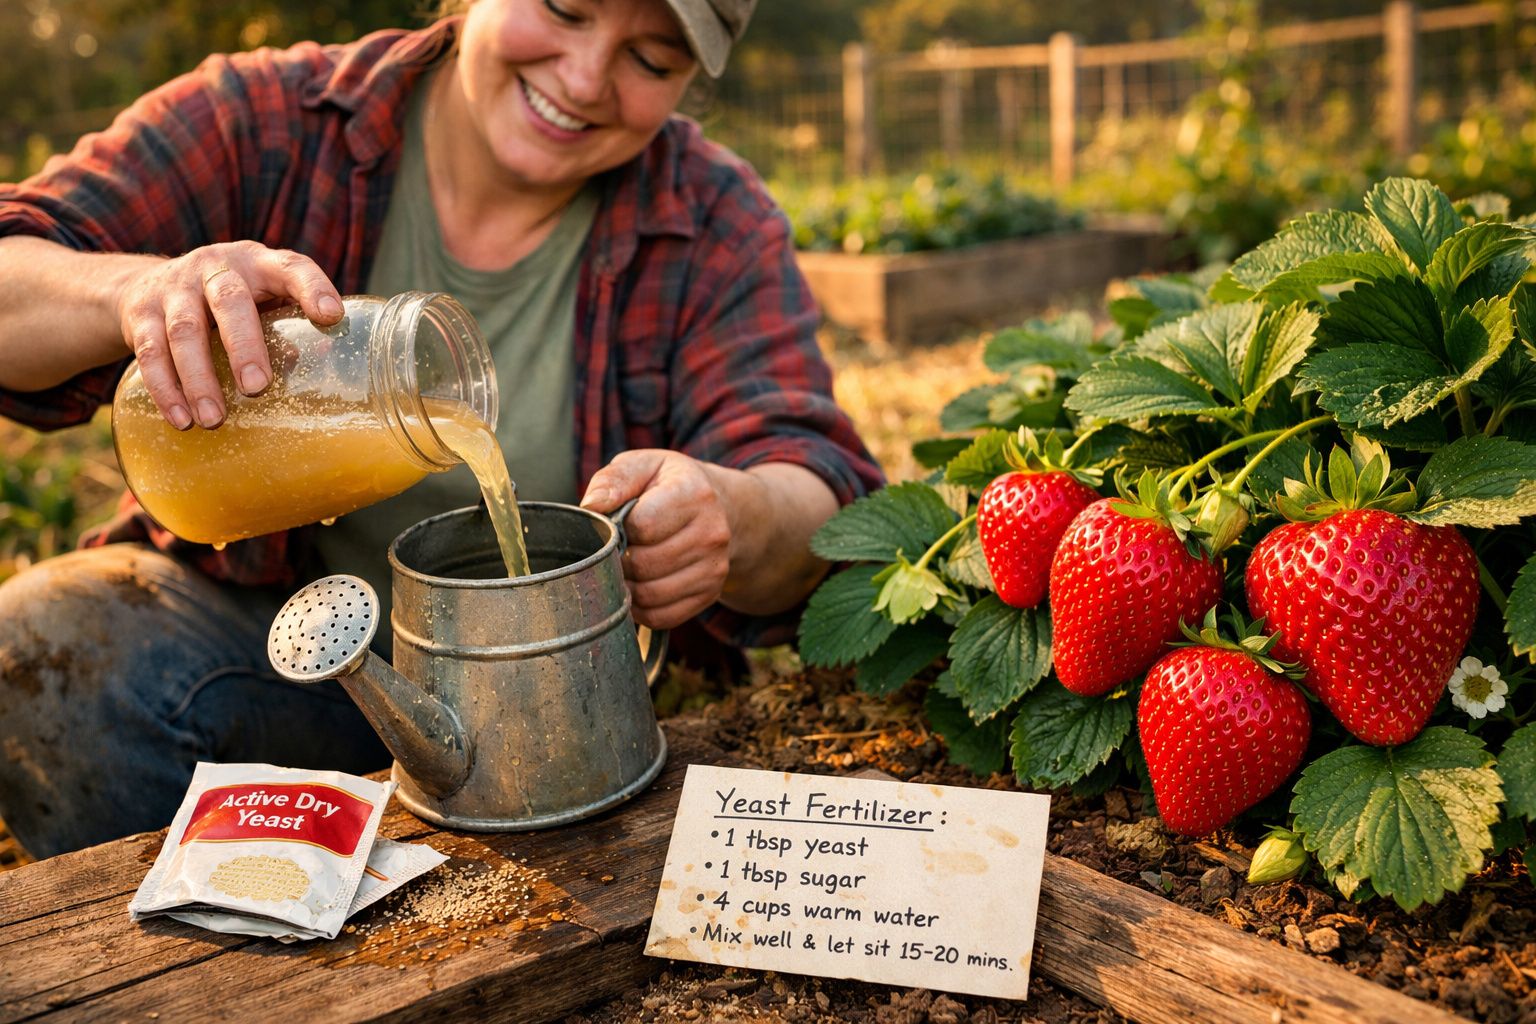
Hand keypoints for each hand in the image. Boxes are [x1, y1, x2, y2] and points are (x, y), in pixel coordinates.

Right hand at [114, 240, 343, 429]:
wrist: (146, 284)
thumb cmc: (228, 300)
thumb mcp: (260, 299)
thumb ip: (289, 325)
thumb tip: (329, 365)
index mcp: (258, 264)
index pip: (291, 268)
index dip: (312, 287)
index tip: (331, 315)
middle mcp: (215, 268)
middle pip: (230, 301)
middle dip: (244, 346)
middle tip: (256, 388)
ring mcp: (174, 288)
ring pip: (185, 332)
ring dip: (200, 380)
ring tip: (215, 420)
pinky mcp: (141, 313)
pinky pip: (150, 352)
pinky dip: (165, 389)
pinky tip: (181, 419)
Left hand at [580, 450, 734, 630]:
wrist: (720, 507)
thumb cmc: (670, 486)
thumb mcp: (644, 466)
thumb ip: (615, 480)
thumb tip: (592, 506)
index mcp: (695, 494)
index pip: (642, 526)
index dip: (620, 528)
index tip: (619, 523)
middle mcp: (712, 533)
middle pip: (645, 564)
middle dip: (620, 560)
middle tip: (618, 550)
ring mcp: (714, 567)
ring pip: (650, 594)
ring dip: (627, 587)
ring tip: (625, 568)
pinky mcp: (710, 594)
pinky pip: (662, 616)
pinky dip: (641, 609)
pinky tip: (638, 587)